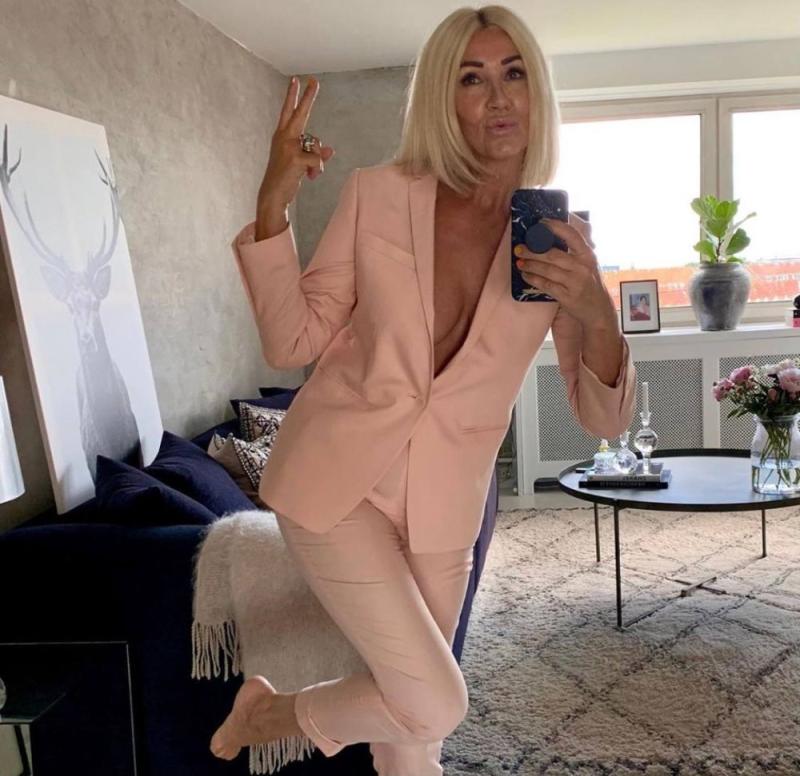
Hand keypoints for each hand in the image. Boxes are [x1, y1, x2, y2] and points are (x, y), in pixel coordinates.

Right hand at [256, 76, 335, 214]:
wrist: (273, 195)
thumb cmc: (285, 178)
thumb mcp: (300, 163)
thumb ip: (314, 153)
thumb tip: (330, 150)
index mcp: (281, 136)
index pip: (287, 111)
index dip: (292, 96)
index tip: (296, 80)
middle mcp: (283, 137)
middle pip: (299, 113)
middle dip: (308, 97)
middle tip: (314, 81)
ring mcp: (288, 146)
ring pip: (316, 144)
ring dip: (317, 160)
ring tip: (309, 173)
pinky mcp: (295, 158)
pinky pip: (318, 160)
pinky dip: (318, 170)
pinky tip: (310, 178)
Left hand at [514, 212, 615, 327]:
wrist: (598, 309)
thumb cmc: (590, 283)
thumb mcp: (589, 264)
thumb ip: (577, 251)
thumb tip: (555, 233)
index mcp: (588, 254)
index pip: (572, 235)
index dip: (555, 226)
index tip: (541, 222)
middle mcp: (582, 267)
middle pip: (553, 255)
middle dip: (533, 250)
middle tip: (519, 248)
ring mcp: (575, 282)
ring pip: (547, 270)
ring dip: (530, 265)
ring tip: (520, 262)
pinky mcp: (567, 296)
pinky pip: (546, 285)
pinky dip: (533, 279)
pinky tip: (525, 276)